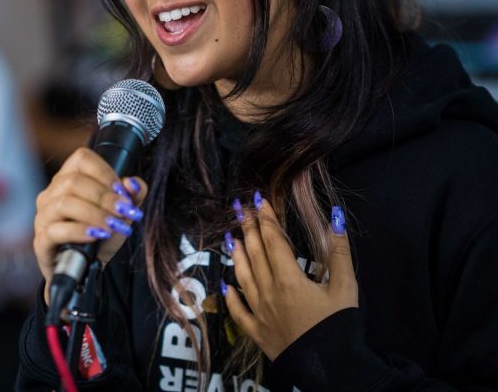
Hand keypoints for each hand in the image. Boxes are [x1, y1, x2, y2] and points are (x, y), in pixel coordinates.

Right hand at [33, 147, 148, 302]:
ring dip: (94, 214)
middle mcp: (51, 194)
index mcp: (68, 179)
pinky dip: (78, 231)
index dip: (104, 172)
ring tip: (113, 226)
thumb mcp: (122, 215)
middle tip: (124, 211)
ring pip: (63, 204)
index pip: (81, 159)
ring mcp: (43, 217)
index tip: (123, 191)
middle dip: (104, 196)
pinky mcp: (41, 241)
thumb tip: (133, 183)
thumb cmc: (100, 236)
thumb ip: (132, 197)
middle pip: (73, 181)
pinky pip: (55, 231)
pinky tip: (96, 235)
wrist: (86, 271)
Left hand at [224, 194, 357, 360]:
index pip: (273, 242)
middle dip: (248, 229)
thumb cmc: (340, 327)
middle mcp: (269, 292)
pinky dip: (231, 297)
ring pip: (243, 277)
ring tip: (231, 238)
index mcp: (289, 279)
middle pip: (255, 254)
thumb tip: (335, 219)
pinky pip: (238, 312)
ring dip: (237, 256)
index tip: (258, 200)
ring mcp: (260, 313)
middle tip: (240, 209)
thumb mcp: (346, 288)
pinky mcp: (257, 333)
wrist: (332, 370)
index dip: (266, 219)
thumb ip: (339, 252)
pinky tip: (226, 285)